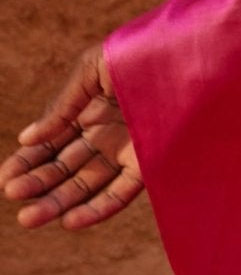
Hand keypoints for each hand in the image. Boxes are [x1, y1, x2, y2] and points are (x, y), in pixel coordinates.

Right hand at [2, 43, 144, 229]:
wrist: (189, 54)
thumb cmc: (141, 54)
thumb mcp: (92, 70)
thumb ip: (62, 106)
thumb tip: (26, 138)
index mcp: (89, 111)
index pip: (51, 143)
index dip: (27, 161)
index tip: (4, 179)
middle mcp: (105, 135)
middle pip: (64, 167)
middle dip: (37, 184)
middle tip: (13, 196)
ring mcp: (126, 151)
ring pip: (86, 184)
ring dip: (57, 202)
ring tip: (28, 219)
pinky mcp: (149, 164)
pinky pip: (120, 192)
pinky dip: (96, 208)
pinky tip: (69, 220)